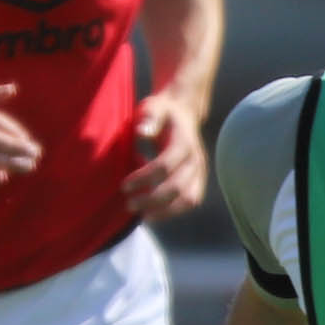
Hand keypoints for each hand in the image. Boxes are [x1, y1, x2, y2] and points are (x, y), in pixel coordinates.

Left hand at [121, 90, 210, 220]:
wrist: (184, 112)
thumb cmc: (162, 111)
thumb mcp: (153, 107)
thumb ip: (149, 118)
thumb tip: (141, 132)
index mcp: (184, 141)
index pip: (164, 166)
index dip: (143, 178)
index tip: (124, 186)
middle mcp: (196, 159)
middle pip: (177, 187)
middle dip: (152, 200)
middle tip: (129, 205)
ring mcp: (200, 171)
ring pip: (188, 199)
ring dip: (166, 211)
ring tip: (143, 216)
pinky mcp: (199, 180)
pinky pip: (191, 201)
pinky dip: (174, 211)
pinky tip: (154, 213)